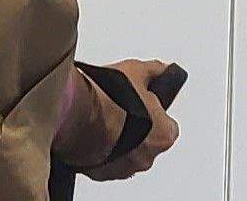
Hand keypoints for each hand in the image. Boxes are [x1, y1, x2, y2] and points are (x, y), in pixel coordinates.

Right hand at [57, 59, 182, 180]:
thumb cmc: (110, 98)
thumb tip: (162, 70)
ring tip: (104, 120)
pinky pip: (104, 163)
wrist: (77, 115)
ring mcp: (123, 169)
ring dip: (117, 141)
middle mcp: (146, 158)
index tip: (147, 106)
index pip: (169, 128)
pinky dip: (100, 151)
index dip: (157, 115)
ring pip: (125, 155)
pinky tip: (92, 133)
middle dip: (136, 129)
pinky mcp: (100, 174)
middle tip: (122, 110)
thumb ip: (154, 72)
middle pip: (147, 143)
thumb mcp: (137, 71)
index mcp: (164, 135)